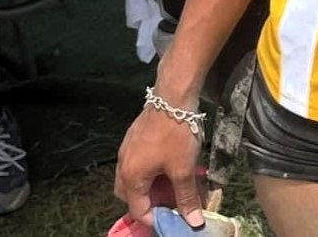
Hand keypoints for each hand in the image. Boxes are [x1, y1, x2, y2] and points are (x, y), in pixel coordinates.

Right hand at [114, 106, 205, 229]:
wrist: (173, 93)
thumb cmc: (176, 134)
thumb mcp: (184, 170)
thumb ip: (187, 198)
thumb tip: (193, 223)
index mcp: (131, 177)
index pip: (138, 210)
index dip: (157, 219)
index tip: (175, 219)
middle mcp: (124, 164)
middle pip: (131, 195)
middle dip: (150, 202)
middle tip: (171, 203)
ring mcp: (128, 148)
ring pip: (136, 177)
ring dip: (152, 184)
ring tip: (174, 184)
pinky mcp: (136, 135)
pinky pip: (140, 161)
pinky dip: (153, 169)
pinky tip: (171, 163)